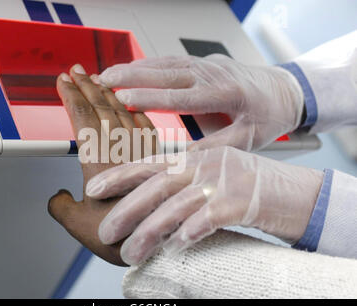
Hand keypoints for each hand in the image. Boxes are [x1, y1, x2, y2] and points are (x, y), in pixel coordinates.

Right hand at [48, 64, 157, 265]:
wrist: (159, 244)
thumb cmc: (123, 236)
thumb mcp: (77, 226)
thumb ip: (60, 207)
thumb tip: (56, 197)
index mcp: (98, 163)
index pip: (82, 117)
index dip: (72, 95)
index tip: (63, 80)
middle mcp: (120, 152)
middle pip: (101, 108)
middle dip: (87, 86)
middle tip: (76, 70)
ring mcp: (140, 153)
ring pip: (123, 112)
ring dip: (109, 93)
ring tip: (98, 79)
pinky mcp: (156, 159)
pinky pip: (145, 126)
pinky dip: (135, 111)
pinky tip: (132, 106)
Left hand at [86, 146, 322, 264]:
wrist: (296, 193)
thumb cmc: (249, 187)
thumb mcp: (212, 175)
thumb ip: (182, 185)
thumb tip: (149, 206)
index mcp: (195, 157)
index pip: (150, 163)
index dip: (119, 175)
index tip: (93, 189)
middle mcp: (205, 164)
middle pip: (157, 184)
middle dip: (127, 209)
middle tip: (105, 231)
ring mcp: (224, 181)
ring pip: (177, 204)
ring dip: (151, 230)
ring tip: (131, 253)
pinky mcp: (243, 202)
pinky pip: (210, 216)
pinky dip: (191, 230)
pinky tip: (176, 245)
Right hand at [99, 54, 304, 150]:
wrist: (282, 91)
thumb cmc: (267, 116)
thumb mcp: (247, 139)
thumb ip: (214, 147)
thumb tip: (181, 162)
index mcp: (227, 93)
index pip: (183, 95)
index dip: (152, 97)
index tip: (124, 98)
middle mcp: (214, 73)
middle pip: (168, 72)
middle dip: (133, 76)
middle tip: (103, 81)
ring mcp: (207, 65)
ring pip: (165, 63)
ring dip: (135, 68)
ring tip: (106, 75)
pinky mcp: (201, 64)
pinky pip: (171, 61)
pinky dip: (147, 64)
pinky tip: (128, 69)